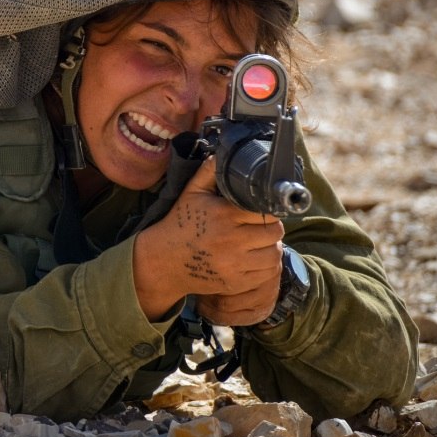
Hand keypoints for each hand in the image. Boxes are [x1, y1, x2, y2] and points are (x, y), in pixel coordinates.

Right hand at [132, 157, 283, 324]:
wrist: (162, 260)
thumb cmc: (179, 223)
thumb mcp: (191, 193)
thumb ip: (210, 171)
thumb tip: (225, 154)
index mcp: (223, 215)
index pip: (265, 211)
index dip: (266, 209)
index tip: (259, 211)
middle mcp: (231, 240)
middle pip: (274, 232)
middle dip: (270, 228)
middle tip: (258, 227)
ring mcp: (234, 264)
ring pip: (274, 254)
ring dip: (270, 247)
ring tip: (258, 243)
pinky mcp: (235, 282)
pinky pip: (266, 274)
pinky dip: (265, 266)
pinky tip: (252, 259)